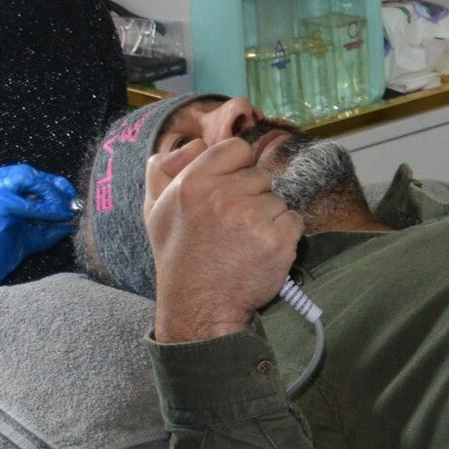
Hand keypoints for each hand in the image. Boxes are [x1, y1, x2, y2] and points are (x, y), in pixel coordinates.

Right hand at [144, 128, 302, 342]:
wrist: (199, 305)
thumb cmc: (179, 256)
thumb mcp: (154, 209)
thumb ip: (162, 169)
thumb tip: (192, 143)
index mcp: (193, 182)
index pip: (236, 148)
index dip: (237, 167)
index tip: (230, 190)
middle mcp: (222, 196)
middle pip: (259, 175)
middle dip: (251, 196)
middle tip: (231, 224)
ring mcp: (252, 217)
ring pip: (276, 199)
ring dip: (267, 217)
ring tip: (243, 241)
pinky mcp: (277, 239)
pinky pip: (294, 220)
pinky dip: (284, 234)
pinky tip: (261, 250)